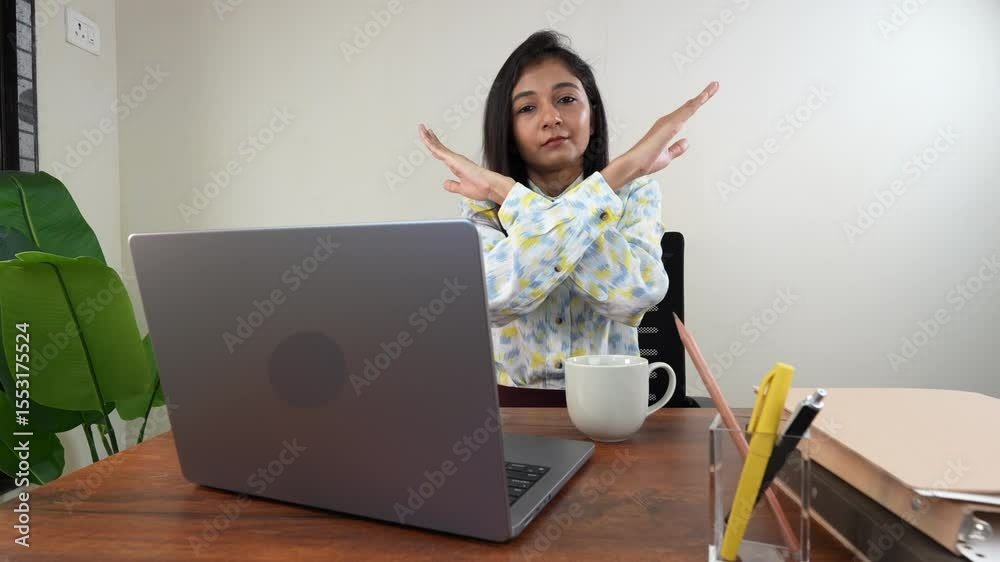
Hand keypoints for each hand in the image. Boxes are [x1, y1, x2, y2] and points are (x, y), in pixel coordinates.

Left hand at [418, 124, 514, 204]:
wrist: (492, 187)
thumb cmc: (482, 188)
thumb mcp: (463, 189)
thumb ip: (453, 185)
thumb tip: (444, 183)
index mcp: (457, 165)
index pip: (442, 153)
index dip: (434, 146)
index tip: (430, 138)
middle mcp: (456, 159)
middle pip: (438, 147)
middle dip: (430, 138)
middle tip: (424, 129)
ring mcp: (455, 158)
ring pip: (437, 146)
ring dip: (428, 137)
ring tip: (422, 128)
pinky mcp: (455, 160)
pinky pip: (439, 150)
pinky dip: (430, 143)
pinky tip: (425, 138)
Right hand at [603, 82, 718, 189]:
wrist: (634, 165)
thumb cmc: (646, 161)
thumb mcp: (667, 157)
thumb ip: (677, 149)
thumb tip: (686, 142)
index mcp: (668, 128)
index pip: (687, 113)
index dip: (697, 103)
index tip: (708, 94)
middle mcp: (668, 122)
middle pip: (690, 106)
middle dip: (704, 95)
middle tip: (716, 84)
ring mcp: (669, 122)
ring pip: (690, 106)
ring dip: (703, 95)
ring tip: (715, 86)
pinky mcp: (670, 125)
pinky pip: (686, 111)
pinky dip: (696, 103)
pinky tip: (704, 96)